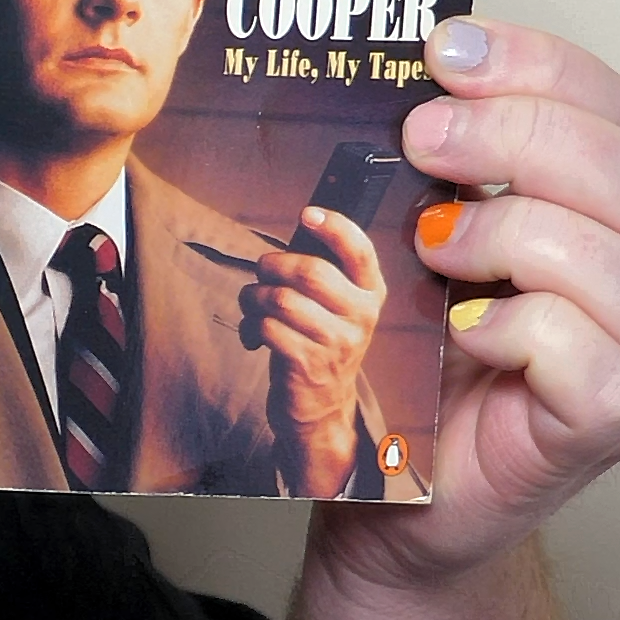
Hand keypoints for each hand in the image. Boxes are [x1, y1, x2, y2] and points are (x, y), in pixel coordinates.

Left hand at [243, 208, 385, 497]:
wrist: (321, 406)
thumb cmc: (319, 341)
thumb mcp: (335, 305)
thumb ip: (324, 270)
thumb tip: (300, 227)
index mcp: (370, 292)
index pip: (360, 250)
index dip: (334, 226)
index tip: (308, 213)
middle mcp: (361, 316)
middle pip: (309, 271)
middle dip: (272, 265)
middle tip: (262, 272)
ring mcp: (336, 343)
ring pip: (281, 299)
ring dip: (254, 297)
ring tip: (253, 305)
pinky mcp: (308, 365)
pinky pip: (267, 328)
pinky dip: (249, 325)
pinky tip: (252, 333)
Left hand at [329, 16, 619, 588]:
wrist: (393, 483)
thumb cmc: (418, 353)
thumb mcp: (421, 235)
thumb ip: (437, 168)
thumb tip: (403, 82)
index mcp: (619, 211)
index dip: (543, 65)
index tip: (446, 46)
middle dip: (525, 140)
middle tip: (423, 136)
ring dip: (522, 236)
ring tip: (433, 243)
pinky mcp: (608, 428)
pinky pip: (602, 369)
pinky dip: (526, 332)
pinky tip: (464, 326)